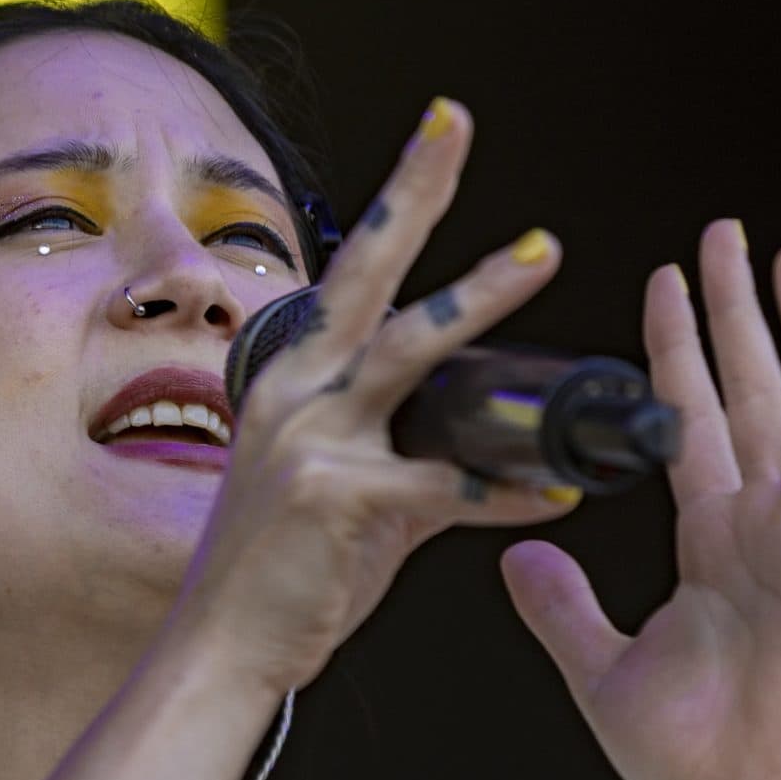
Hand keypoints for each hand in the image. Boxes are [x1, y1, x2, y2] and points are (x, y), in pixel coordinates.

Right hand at [172, 99, 576, 695]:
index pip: (352, 272)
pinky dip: (505, 488)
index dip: (400, 200)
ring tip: (539, 255)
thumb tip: (494, 459)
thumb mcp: (336, 491)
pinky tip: (557, 492)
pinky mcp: (337, 499)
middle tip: (455, 130)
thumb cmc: (280, 573)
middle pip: (366, 277)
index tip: (441, 132)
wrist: (223, 649)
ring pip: (408, 353)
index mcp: (292, 380)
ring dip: (478, 299)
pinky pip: (443, 482)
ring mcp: (312, 441)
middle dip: (414, 196)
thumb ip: (414, 459)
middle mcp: (294, 394)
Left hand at [499, 220, 780, 779]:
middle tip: (726, 238)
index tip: (663, 286)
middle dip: (735, 315)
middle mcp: (758, 526)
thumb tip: (519, 552)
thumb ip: (561, 605)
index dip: (676, 354)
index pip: (691, 422)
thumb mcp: (600, 664)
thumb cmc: (689, 753)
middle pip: (749, 395)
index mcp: (710, 539)